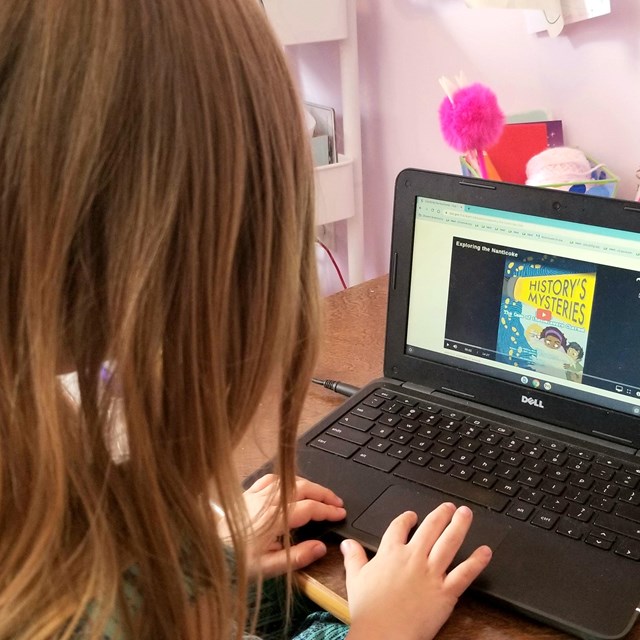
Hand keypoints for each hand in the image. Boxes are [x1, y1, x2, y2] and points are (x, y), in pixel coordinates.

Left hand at [228, 474, 345, 577]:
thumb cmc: (235, 560)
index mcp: (276, 518)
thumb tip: (320, 547)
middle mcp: (268, 501)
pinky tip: (290, 485)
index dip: (328, 510)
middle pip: (304, 487)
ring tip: (319, 495)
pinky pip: (272, 479)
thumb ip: (297, 557)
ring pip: (290, 481)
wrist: (208, 549)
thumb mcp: (268, 567)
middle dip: (323, 493)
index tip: (340, 514)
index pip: (310, 507)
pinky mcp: (248, 494)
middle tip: (337, 503)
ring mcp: (258, 494)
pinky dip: (287, 480)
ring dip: (308, 485)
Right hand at [342, 503, 491, 639]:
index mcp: (391, 552)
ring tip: (466, 514)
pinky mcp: (446, 591)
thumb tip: (348, 543)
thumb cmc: (368, 610)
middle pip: (430, 527)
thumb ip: (354, 557)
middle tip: (448, 507)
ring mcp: (431, 573)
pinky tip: (485, 551)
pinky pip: (465, 573)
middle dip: (440, 514)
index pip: (400, 526)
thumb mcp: (355, 579)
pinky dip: (477, 561)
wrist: (383, 634)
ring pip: (449, 542)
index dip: (407, 518)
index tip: (412, 515)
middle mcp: (413, 557)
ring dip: (459, 525)